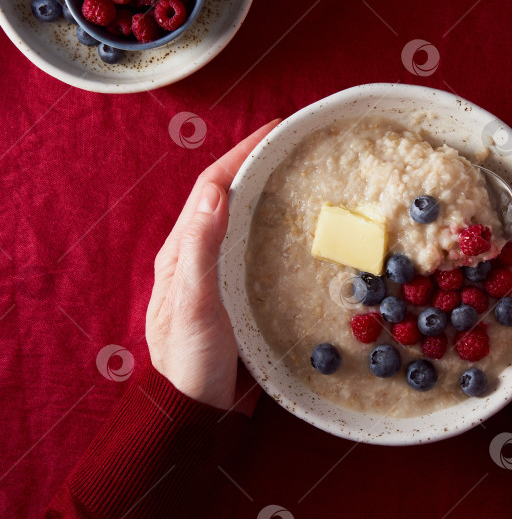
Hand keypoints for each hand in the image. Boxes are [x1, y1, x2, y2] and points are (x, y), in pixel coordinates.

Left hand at [145, 119, 280, 412]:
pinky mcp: (239, 290)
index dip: (241, 153)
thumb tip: (217, 189)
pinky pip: (257, 245)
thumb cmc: (192, 360)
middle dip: (258, 163)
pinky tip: (300, 226)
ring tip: (302, 174)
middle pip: (229, 195)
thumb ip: (201, 249)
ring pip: (244, 219)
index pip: (212, 186)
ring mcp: (220, 272)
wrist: (196, 408)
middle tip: (295, 145)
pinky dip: (277, 224)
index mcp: (183, 249)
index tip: (275, 129)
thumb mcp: (194, 304)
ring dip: (268, 190)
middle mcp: (199, 253)